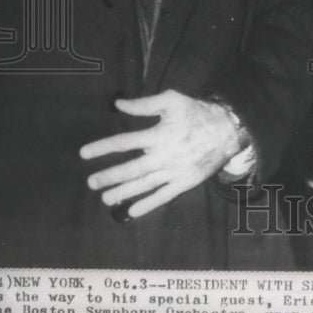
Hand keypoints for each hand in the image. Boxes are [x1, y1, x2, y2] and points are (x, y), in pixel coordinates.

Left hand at [79, 90, 244, 217]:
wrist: (227, 130)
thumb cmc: (196, 113)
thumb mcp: (172, 100)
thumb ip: (144, 104)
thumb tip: (118, 104)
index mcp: (160, 134)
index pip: (125, 141)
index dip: (103, 147)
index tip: (84, 153)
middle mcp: (165, 155)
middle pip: (132, 168)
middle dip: (110, 176)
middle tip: (91, 182)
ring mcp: (175, 171)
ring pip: (145, 185)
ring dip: (123, 192)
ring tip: (106, 198)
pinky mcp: (185, 183)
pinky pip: (163, 196)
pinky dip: (147, 205)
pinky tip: (132, 211)